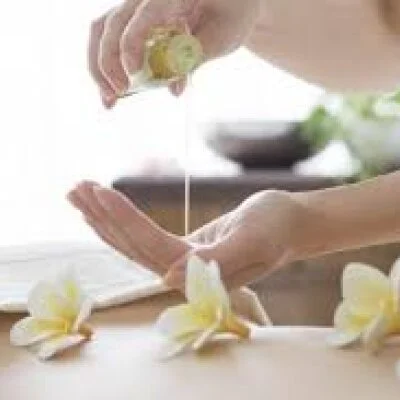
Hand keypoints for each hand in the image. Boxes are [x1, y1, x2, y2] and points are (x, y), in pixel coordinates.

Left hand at [67, 182, 300, 289]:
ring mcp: (183, 262)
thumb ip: (218, 262)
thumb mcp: (254, 240)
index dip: (123, 220)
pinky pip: (146, 237)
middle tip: (75, 187)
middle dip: (103, 217)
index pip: (149, 246)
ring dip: (105, 218)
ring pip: (134, 243)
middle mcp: (185, 273)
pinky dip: (124, 221)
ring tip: (80, 193)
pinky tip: (107, 209)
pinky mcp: (185, 250)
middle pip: (133, 246)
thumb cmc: (278, 227)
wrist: (292, 223)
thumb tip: (171, 277)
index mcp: (198, 273)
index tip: (98, 190)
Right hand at [89, 0, 260, 106]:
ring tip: (109, 98)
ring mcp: (139, 7)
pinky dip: (110, 65)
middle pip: (112, 24)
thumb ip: (193, 59)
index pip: (142, 17)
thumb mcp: (221, 38)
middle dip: (107, 63)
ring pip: (104, 30)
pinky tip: (116, 87)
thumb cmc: (231, 14)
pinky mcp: (136, 21)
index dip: (131, 48)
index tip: (130, 78)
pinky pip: (113, 38)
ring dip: (101, 66)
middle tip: (116, 96)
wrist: (231, 2)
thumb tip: (173, 89)